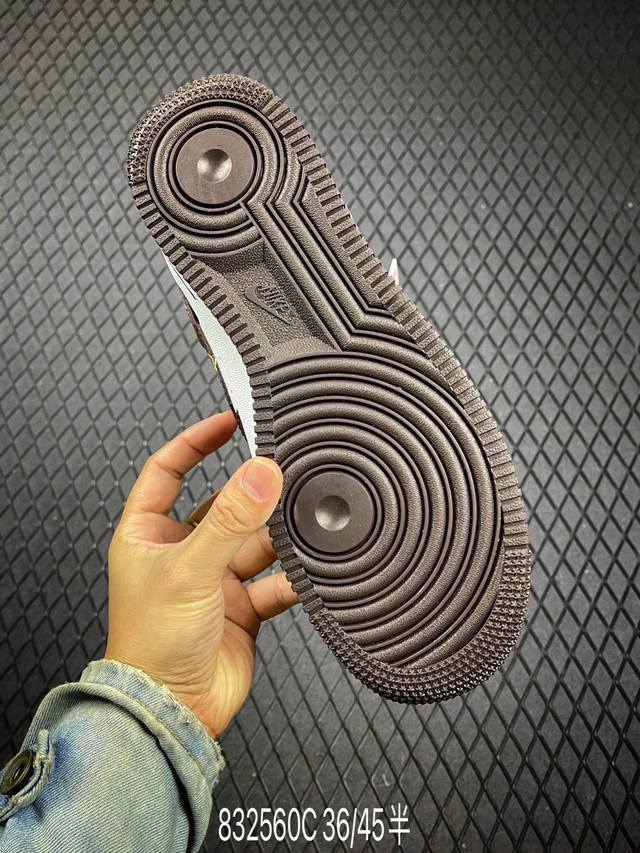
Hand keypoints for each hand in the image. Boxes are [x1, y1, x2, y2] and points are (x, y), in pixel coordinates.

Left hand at [105, 411, 296, 737]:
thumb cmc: (152, 646)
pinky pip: (274, 581)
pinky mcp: (241, 608)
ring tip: (302, 525)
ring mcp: (212, 580)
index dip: (196, 442)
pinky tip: (307, 572)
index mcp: (148, 534)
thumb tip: (260, 473)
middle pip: (222, 506)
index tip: (229, 422)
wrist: (172, 711)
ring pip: (253, 542)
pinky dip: (292, 577)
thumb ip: (231, 519)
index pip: (168, 470)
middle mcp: (180, 553)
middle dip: (250, 495)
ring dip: (276, 537)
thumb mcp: (190, 569)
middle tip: (281, 474)